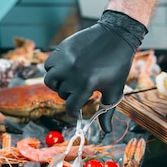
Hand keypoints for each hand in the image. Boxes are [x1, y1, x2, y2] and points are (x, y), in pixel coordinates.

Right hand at [44, 10, 146, 131]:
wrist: (116, 35)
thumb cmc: (118, 65)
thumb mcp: (115, 90)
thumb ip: (107, 112)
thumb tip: (105, 131)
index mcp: (87, 85)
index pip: (71, 107)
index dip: (73, 112)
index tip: (76, 110)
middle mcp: (73, 73)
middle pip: (62, 94)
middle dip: (70, 94)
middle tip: (81, 88)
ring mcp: (65, 60)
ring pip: (50, 81)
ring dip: (58, 83)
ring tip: (69, 79)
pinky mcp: (61, 49)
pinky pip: (48, 64)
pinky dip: (54, 68)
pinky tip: (66, 68)